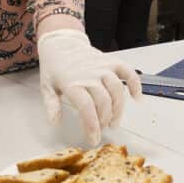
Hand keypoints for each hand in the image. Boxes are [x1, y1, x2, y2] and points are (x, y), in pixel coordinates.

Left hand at [37, 29, 140, 145]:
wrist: (61, 44)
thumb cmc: (54, 68)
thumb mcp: (46, 87)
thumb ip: (51, 105)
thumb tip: (55, 121)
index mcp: (71, 83)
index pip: (86, 108)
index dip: (92, 126)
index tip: (94, 139)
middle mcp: (89, 75)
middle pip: (103, 102)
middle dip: (105, 120)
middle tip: (102, 129)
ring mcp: (101, 67)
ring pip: (117, 90)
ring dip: (118, 109)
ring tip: (113, 122)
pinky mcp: (110, 61)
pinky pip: (127, 71)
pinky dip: (135, 84)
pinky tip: (137, 97)